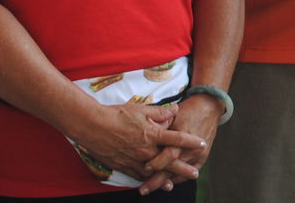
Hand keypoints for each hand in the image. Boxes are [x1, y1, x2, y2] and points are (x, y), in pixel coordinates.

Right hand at [68, 101, 205, 184]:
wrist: (92, 126)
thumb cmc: (117, 115)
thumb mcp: (141, 109)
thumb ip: (160, 112)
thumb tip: (175, 110)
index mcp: (152, 134)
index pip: (177, 139)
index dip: (191, 141)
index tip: (202, 144)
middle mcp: (145, 150)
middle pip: (168, 161)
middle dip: (182, 168)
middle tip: (195, 173)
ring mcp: (133, 159)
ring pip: (152, 172)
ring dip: (164, 178)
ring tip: (173, 184)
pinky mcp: (122, 165)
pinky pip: (137, 175)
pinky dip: (145, 179)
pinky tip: (150, 183)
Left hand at [135, 95, 219, 192]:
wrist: (209, 107)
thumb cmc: (188, 110)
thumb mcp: (172, 116)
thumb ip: (160, 128)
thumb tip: (144, 137)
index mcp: (184, 135)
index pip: (169, 155)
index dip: (156, 163)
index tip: (144, 168)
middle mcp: (192, 147)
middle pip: (173, 168)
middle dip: (157, 180)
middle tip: (144, 189)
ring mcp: (199, 153)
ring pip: (180, 173)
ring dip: (166, 182)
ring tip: (153, 188)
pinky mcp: (203, 156)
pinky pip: (190, 171)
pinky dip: (179, 178)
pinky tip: (169, 183)